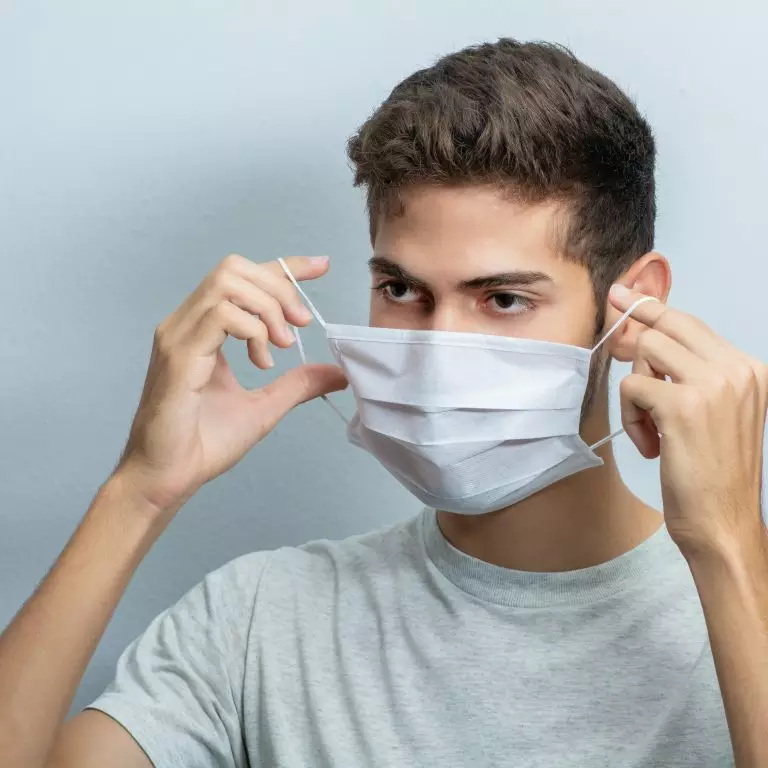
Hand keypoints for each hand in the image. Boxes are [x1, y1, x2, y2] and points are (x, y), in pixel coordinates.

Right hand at [114, 254, 346, 515]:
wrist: (169, 478)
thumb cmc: (203, 443)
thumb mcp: (266, 406)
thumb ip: (298, 384)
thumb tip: (337, 374)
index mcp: (202, 330)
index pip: (243, 278)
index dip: (285, 266)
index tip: (320, 266)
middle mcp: (186, 324)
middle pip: (235, 269)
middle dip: (279, 288)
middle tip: (300, 325)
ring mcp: (178, 335)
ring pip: (227, 282)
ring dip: (267, 307)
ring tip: (282, 345)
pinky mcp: (178, 354)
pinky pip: (220, 315)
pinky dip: (252, 329)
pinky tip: (262, 360)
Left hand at [609, 284, 767, 556]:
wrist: (723, 522)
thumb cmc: (711, 473)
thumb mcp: (710, 414)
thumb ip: (686, 374)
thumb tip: (639, 336)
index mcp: (750, 370)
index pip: (692, 325)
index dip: (653, 310)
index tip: (624, 296)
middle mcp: (738, 370)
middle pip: (669, 326)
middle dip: (633, 329)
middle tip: (612, 336)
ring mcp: (714, 385)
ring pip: (647, 352)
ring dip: (636, 390)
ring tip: (649, 426)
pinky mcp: (684, 406)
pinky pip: (632, 387)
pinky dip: (630, 416)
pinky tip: (650, 445)